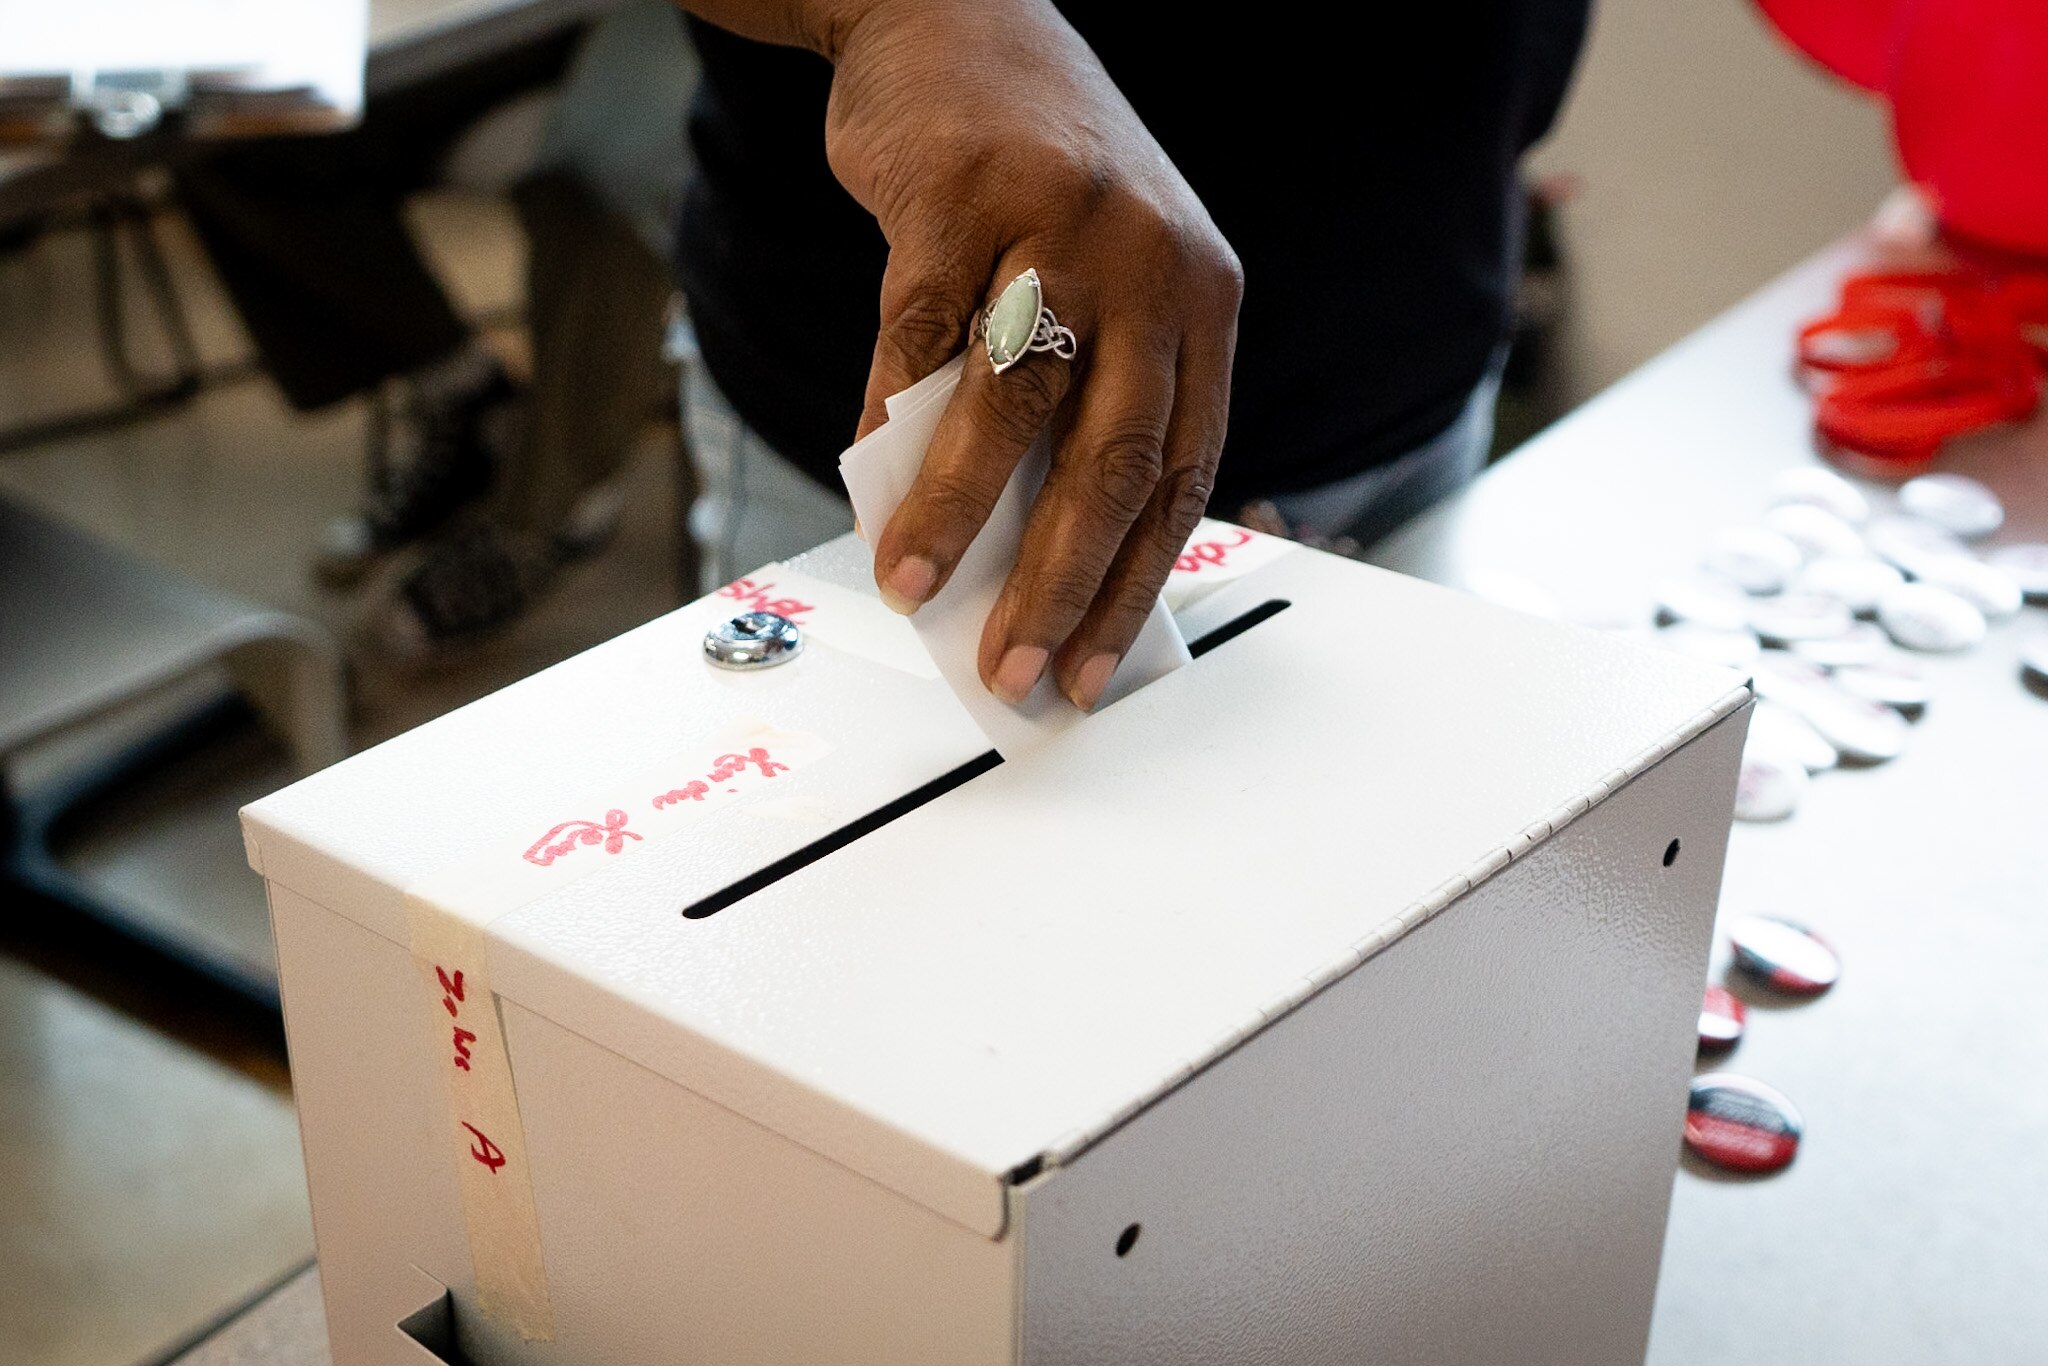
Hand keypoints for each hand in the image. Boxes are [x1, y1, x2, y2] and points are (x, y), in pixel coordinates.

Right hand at [819, 0, 1242, 709]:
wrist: (954, 17)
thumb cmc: (1029, 182)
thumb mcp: (1094, 279)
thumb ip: (1075, 403)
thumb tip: (1020, 557)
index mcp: (1200, 300)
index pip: (1183, 475)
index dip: (1135, 585)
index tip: (1092, 668)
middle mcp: (1149, 262)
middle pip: (1114, 459)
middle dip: (1061, 585)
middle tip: (1015, 666)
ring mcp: (1059, 225)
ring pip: (1014, 407)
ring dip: (958, 517)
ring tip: (916, 589)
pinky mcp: (961, 199)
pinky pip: (919, 342)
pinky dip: (890, 425)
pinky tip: (871, 490)